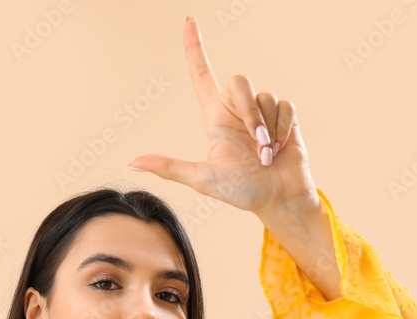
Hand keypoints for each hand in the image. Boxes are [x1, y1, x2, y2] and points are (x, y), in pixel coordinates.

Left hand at [127, 16, 319, 218]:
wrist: (278, 199)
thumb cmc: (241, 191)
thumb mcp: (202, 179)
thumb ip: (169, 168)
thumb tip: (132, 163)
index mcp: (214, 118)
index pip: (201, 74)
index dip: (194, 47)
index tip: (189, 21)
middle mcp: (236, 111)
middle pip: (239, 83)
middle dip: (250, 114)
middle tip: (257, 146)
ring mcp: (261, 113)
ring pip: (264, 97)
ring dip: (268, 130)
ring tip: (267, 155)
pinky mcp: (284, 116)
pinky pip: (284, 107)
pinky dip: (283, 130)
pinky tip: (281, 149)